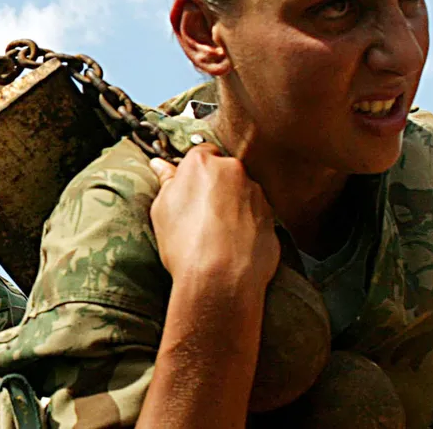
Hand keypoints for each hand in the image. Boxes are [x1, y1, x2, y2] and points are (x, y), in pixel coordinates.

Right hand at [149, 144, 279, 290]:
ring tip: (216, 233)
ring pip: (242, 192)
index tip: (189, 187)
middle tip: (199, 213)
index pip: (201, 152)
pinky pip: (255, 214)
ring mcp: (256, 193)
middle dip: (215, 186)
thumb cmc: (185, 243)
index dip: (195, 171)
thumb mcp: (162, 210)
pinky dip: (245, 223)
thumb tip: (161, 166)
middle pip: (224, 170)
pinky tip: (231, 244)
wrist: (219, 279)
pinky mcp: (271, 216)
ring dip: (232, 205)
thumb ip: (166, 182)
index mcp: (202, 163)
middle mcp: (233, 171)